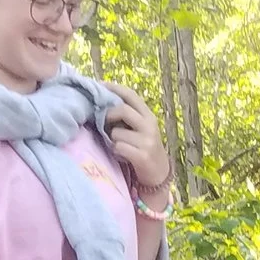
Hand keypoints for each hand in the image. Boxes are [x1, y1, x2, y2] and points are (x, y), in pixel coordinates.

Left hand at [99, 82, 171, 196]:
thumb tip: (103, 103)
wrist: (159, 173)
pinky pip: (118, 147)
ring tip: (118, 144)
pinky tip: (121, 154)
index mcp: (149, 116)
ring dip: (112, 139)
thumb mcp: (141, 128)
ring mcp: (147, 142)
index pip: (131, 95)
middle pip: (123, 110)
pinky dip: (116, 151)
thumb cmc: (144, 148)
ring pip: (117, 132)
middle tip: (103, 121)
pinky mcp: (142, 156)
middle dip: (108, 115)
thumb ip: (128, 116)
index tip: (100, 85)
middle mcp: (150, 126)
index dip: (114, 88)